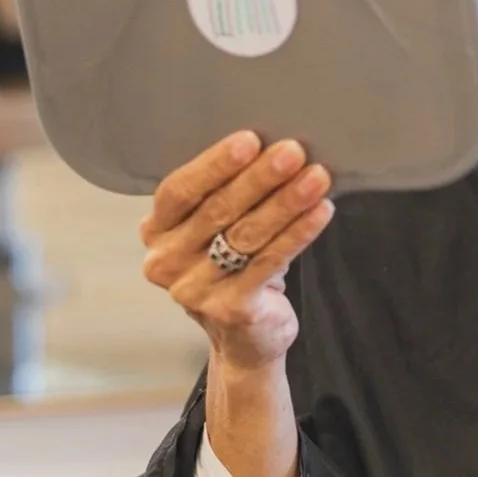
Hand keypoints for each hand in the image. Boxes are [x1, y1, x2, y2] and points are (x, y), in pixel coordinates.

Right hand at [140, 131, 333, 373]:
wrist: (244, 336)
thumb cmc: (231, 263)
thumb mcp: (215, 227)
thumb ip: (226, 191)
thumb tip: (273, 144)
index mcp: (156, 230)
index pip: (179, 190)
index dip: (214, 164)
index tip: (251, 140)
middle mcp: (166, 261)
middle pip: (217, 210)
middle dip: (260, 178)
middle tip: (293, 152)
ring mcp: (194, 290)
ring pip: (246, 236)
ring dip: (286, 203)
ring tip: (317, 178)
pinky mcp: (229, 309)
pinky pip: (268, 263)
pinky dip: (298, 234)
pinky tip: (321, 212)